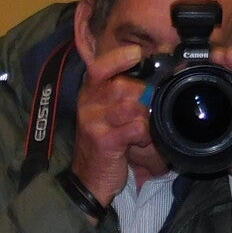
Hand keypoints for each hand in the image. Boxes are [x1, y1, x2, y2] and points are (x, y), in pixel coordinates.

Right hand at [68, 42, 149, 203]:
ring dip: (143, 118)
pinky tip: (138, 142)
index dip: (118, 58)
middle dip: (142, 98)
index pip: (99, 68)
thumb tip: (136, 69)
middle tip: (143, 113)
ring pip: (131, 107)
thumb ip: (116, 90)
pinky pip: (135, 128)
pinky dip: (144, 135)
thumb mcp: (104, 111)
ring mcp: (93, 123)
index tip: (136, 54)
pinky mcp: (103, 141)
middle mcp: (87, 105)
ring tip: (140, 130)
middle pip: (123, 86)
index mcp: (89, 93)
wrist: (89, 178)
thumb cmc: (103, 141)